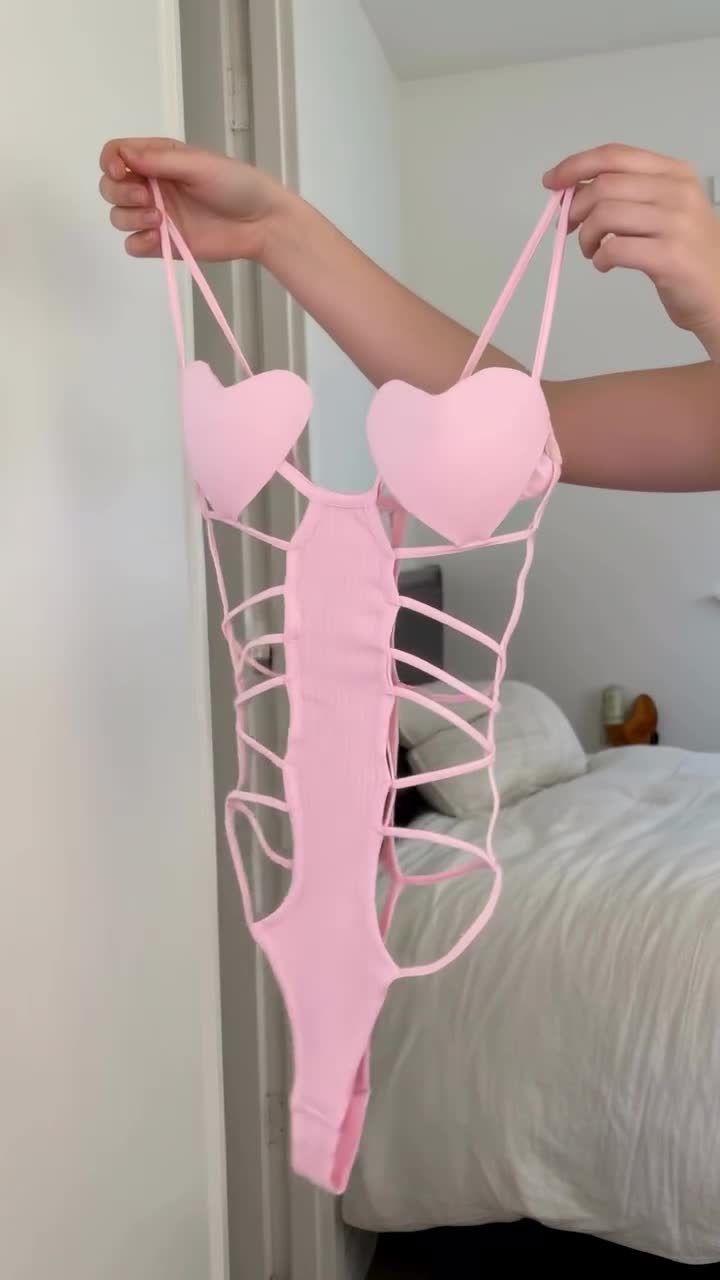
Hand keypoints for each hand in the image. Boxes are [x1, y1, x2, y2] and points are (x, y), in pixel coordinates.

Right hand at [98, 137, 289, 263]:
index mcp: (158, 159)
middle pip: (110, 187)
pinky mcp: (164, 244)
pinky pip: (133, 246)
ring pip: (119, 216)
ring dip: (130, 218)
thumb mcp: (200, 165)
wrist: (261, 223)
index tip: (120, 171)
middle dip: (120, 193)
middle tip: (148, 199)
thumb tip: (124, 155)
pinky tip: (158, 240)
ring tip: (160, 220)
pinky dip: (138, 242)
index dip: (110, 162)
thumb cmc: (236, 185)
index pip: (116, 154)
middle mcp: (152, 185)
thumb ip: (161, 160)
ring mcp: (156, 216)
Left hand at [544, 144, 719, 358]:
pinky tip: (605, 265)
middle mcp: (677, 191)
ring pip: (605, 215)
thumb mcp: (663, 212)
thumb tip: (574, 189)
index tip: (551, 181)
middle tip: (568, 229)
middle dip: (575, 208)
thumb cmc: (686, 255)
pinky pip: (614, 249)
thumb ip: (626, 195)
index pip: (615, 155)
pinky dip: (598, 258)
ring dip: (585, 237)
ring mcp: (676, 223)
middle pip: (604, 185)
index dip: (576, 165)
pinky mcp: (669, 256)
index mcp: (674, 173)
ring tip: (591, 251)